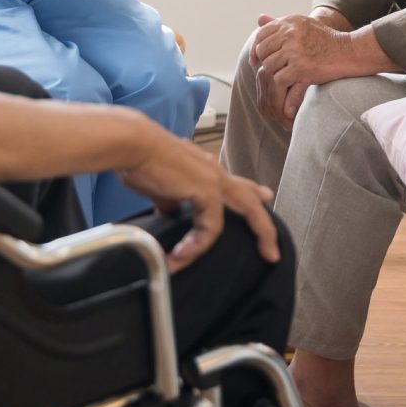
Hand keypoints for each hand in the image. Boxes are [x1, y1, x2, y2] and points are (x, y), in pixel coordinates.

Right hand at [120, 126, 278, 272]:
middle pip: (249, 201)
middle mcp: (215, 172)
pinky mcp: (207, 191)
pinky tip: (180, 255)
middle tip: (271, 250)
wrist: (134, 145)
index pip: (236, 183)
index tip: (266, 198)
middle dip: (264, 228)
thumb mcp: (161, 186)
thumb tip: (171, 213)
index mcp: (206, 169)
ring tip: (212, 261)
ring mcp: (214, 180)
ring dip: (230, 241)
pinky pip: (210, 228)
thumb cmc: (141, 161)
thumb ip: (171, 200)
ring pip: (243, 212)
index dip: (253, 192)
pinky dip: (196, 245)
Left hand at [250, 12, 350, 128]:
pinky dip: (285, 84)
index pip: (261, 34)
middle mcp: (290, 33)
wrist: (349, 51)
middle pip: (263, 51)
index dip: (257, 49)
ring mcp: (295, 50)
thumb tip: (259, 17)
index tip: (256, 60)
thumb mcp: (304, 25)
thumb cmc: (326, 40)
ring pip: (269, 67)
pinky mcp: (301, 68)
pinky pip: (280, 79)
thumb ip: (281, 24)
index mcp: (289, 22)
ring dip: (276, 74)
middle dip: (266, 63)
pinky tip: (295, 82)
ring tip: (288, 76)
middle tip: (275, 71)